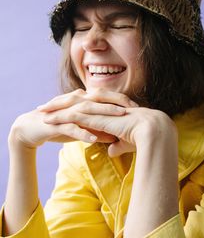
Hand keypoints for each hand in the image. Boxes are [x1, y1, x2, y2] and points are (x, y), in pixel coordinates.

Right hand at [9, 88, 136, 149]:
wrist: (30, 129)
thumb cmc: (59, 126)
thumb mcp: (81, 129)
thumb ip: (97, 130)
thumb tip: (115, 137)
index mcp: (82, 100)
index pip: (105, 97)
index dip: (121, 100)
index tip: (138, 108)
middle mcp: (75, 101)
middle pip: (98, 99)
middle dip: (117, 103)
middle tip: (133, 109)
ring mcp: (65, 111)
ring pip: (87, 110)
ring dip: (104, 114)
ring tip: (119, 119)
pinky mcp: (55, 122)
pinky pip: (71, 127)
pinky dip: (82, 133)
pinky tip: (93, 139)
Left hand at [42, 90, 176, 156]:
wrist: (152, 133)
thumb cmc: (142, 138)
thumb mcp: (125, 142)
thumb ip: (117, 145)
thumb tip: (111, 151)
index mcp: (108, 108)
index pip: (85, 104)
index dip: (72, 106)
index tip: (60, 109)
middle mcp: (102, 105)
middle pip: (75, 100)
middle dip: (59, 102)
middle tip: (44, 105)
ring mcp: (99, 109)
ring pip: (71, 105)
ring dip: (55, 108)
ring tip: (40, 111)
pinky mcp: (96, 117)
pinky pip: (73, 115)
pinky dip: (59, 117)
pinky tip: (48, 120)